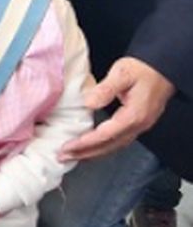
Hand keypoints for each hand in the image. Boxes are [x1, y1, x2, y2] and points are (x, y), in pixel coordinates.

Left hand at [59, 58, 175, 160]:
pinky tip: (92, 148)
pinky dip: (103, 147)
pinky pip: (119, 141)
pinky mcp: (138, 124)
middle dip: (86, 153)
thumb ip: (105, 89)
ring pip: (115, 147)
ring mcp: (140, 126)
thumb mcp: (122, 73)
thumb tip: (89, 103)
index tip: (68, 146)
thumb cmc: (142, 69)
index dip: (86, 143)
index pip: (106, 135)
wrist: (162, 69)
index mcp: (134, 115)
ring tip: (73, 156)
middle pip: (110, 146)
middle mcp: (138, 125)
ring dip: (93, 153)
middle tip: (63, 156)